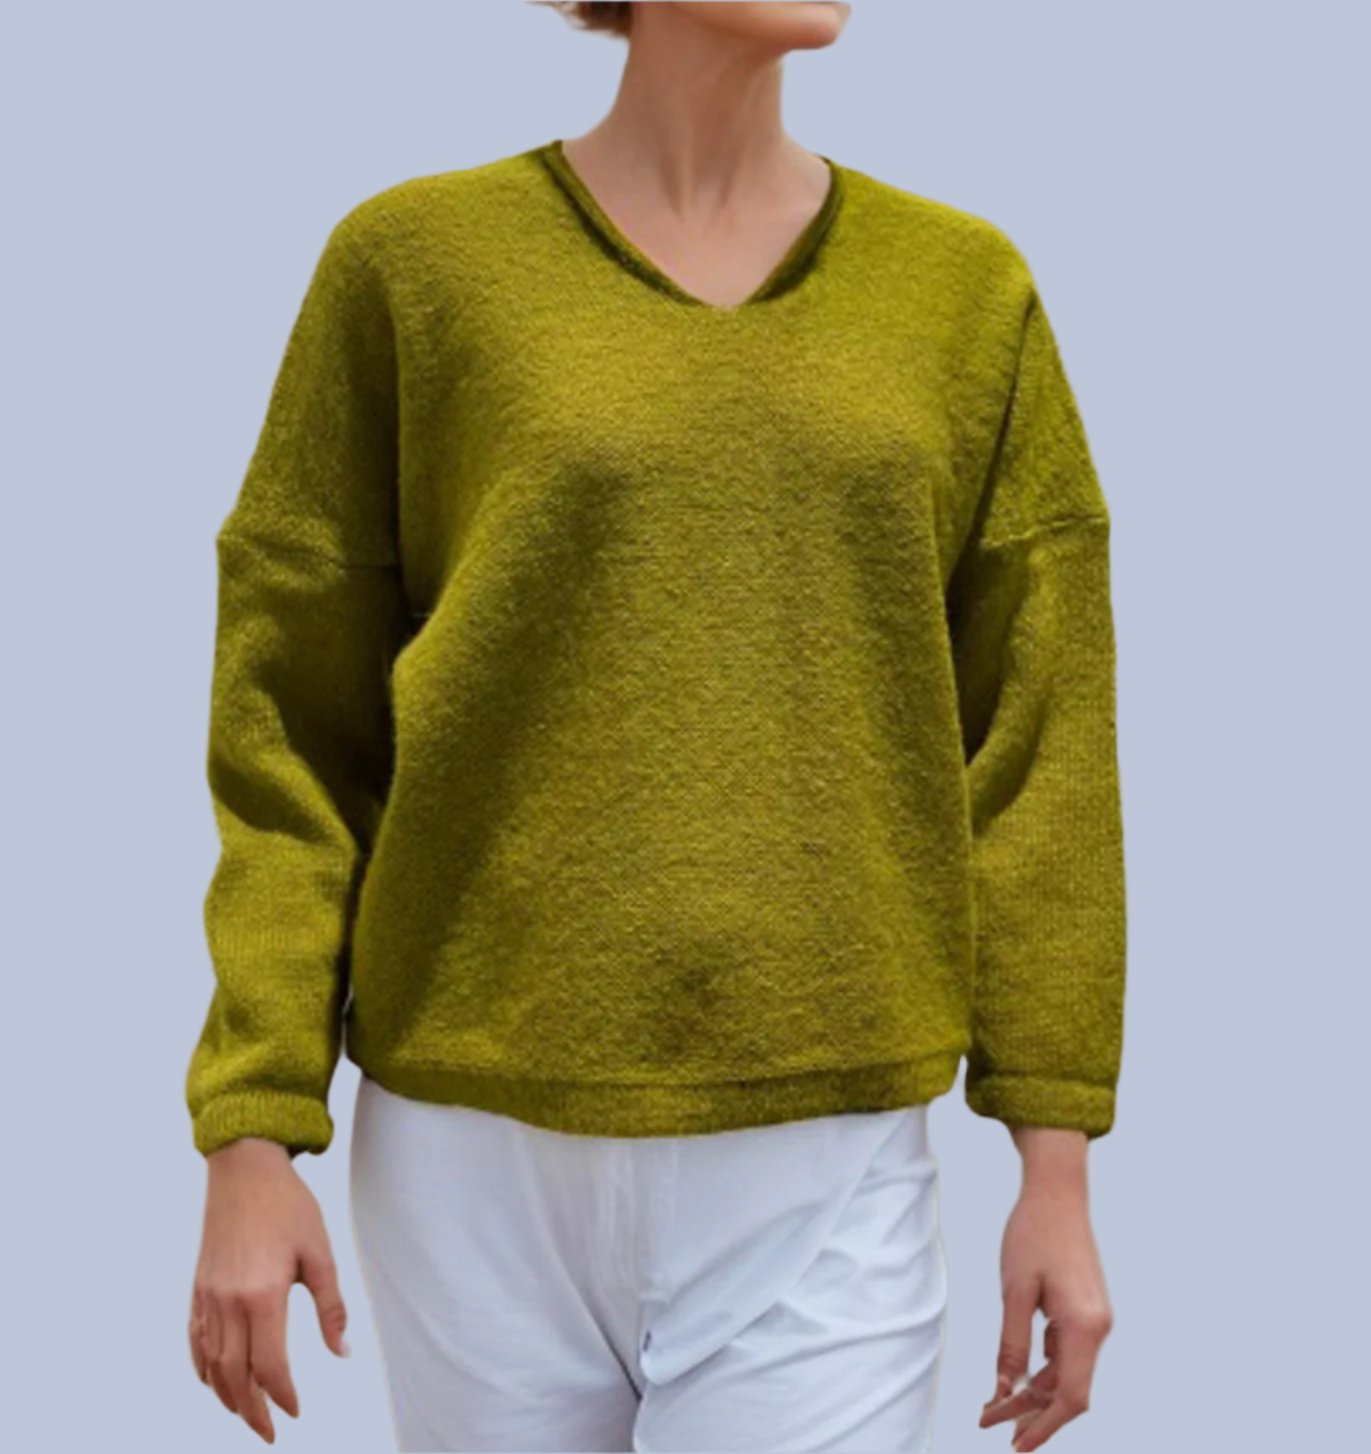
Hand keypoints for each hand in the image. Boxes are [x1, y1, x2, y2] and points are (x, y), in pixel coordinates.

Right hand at [188, 1138, 350, 1442]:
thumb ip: (331, 1306)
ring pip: (211, 1363)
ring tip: (247, 1413)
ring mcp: (208, 1295)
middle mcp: (228, 1302)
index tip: (296, 1410)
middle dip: (252, 1409)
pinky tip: (215, 1380)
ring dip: (227, 1395)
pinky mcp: (198, 1287)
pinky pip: (195, 1340)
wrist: (245, 1167)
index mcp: (262, 1295)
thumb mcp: (320, 1252)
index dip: (283, 1394)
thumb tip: (343, 1352)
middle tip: (269, 1432)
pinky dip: (203, 1368)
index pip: (269, 1364)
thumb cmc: (288, 1205)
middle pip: (234, 1375)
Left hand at [978, 1127, 1113, 1450]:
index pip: (1071, 1398)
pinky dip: (1040, 1369)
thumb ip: (1011, 1342)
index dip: (1044, 1427)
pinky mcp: (1086, 1310)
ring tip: (993, 1405)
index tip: (1017, 1446)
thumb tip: (1005, 1389)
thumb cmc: (1033, 1233)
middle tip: (991, 1424)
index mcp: (1084, 1327)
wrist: (1058, 1192)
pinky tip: (1014, 1375)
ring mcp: (1094, 1320)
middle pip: (1067, 1390)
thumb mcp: (1014, 1290)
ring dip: (1032, 1392)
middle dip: (1030, 1413)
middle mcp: (1097, 1329)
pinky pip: (1065, 1352)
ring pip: (1065, 1373)